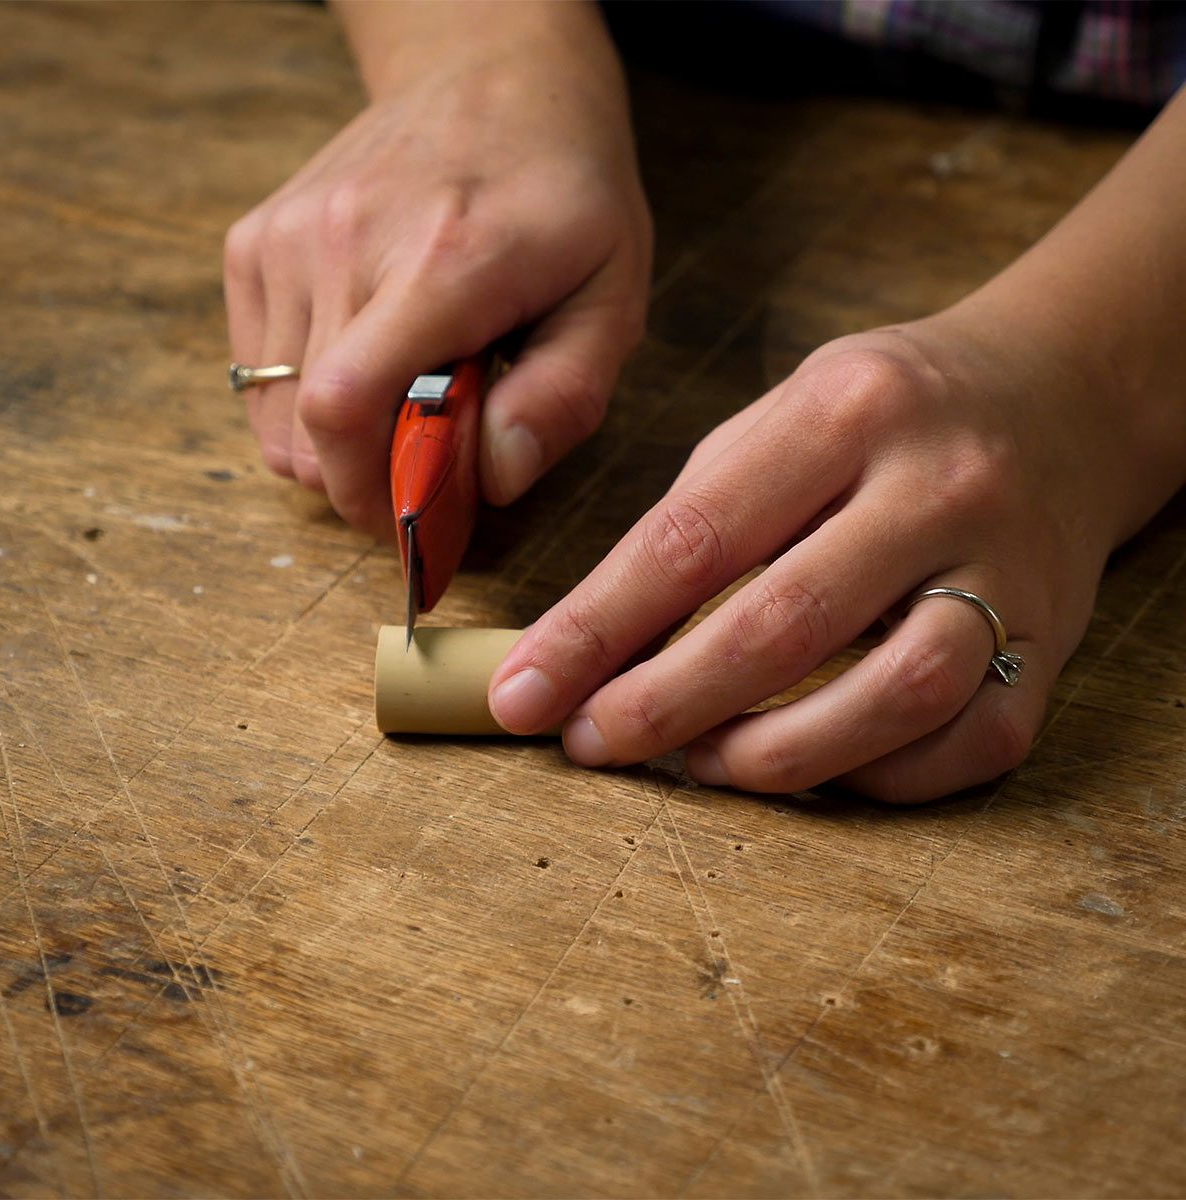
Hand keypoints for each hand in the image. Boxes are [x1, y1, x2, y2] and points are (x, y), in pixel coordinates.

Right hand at [224, 6, 650, 536]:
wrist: (489, 74)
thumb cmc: (563, 194)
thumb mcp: (611, 297)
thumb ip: (563, 396)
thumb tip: (492, 477)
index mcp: (442, 263)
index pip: (344, 410)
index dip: (368, 494)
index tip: (415, 519)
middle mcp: (343, 244)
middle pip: (304, 431)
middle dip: (363, 482)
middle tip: (423, 466)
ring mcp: (287, 238)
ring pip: (273, 412)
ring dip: (334, 444)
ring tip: (401, 406)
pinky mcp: (256, 241)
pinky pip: (257, 370)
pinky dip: (303, 400)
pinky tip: (366, 363)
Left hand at [487, 315, 1130, 803]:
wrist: (1060, 399)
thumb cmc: (888, 413)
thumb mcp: (782, 415)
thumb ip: (697, 516)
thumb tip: (598, 641)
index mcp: (845, 410)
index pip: (694, 538)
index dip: (595, 629)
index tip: (523, 693)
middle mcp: (937, 485)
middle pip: (783, 623)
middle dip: (664, 703)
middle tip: (590, 743)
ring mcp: (1010, 568)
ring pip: (895, 693)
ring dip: (775, 753)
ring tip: (699, 763)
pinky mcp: (1054, 640)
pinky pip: (969, 740)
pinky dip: (879, 775)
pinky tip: (814, 766)